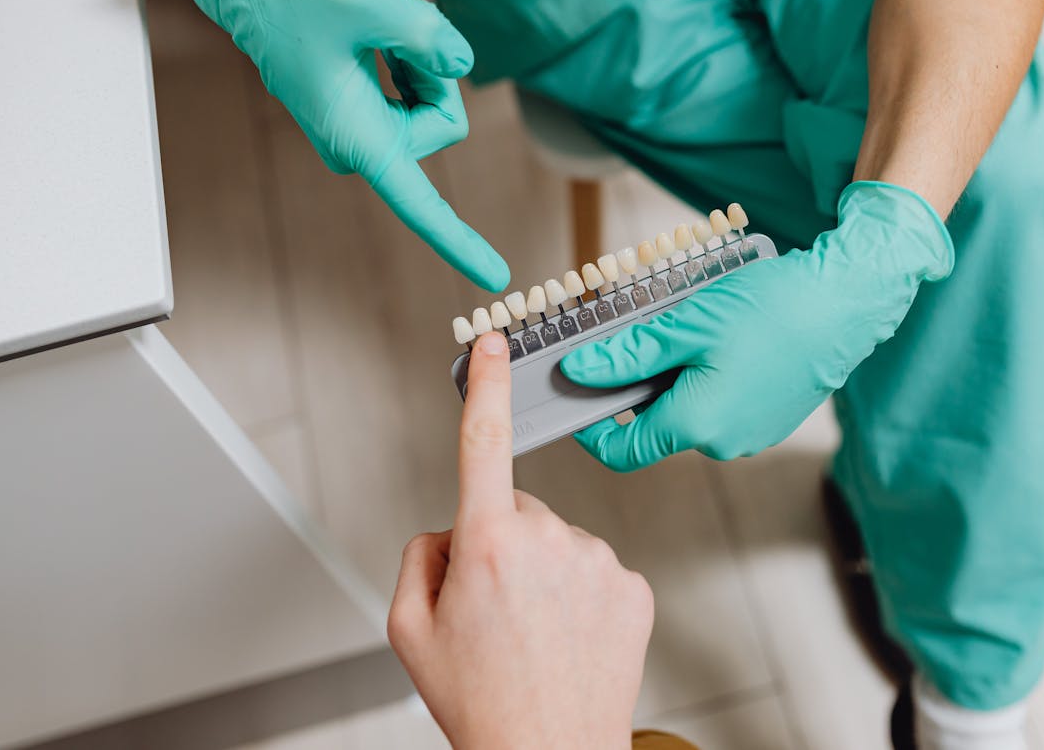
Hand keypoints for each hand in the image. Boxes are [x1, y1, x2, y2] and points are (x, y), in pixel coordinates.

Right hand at [140, 0, 507, 290]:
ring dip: (419, 62)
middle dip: (433, 75)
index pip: (420, 205)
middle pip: (445, 124)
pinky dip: (410, 61)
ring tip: (374, 34)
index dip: (461, 242)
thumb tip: (461, 64)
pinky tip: (376, 39)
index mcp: (359, 139)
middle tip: (391, 34)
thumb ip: (428, 34)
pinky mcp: (364, 119)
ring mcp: (362, 135)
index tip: (497, 277)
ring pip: (434, 107)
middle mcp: (360, 147)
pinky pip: (417, 96)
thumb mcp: (372, 0)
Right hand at [387, 332, 652, 749]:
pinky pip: (596, 569)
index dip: (487, 386)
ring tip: (535, 634)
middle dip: (502, 543)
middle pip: (518, 510)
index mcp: (488, 542)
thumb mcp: (408, 629)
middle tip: (496, 611)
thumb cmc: (478, 699)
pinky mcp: (635, 586)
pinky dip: (581, 593)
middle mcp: (550, 539)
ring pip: (559, 542)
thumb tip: (453, 529)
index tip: (495, 343)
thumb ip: (420, 556)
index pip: (484, 443)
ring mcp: (600, 561)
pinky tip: (570, 635)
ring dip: (544, 573)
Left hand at [560, 182, 954, 469]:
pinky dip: (706, 377)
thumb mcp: (685, 325)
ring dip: (674, 377)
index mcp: (698, 425)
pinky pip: (721, 404)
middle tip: (636, 335)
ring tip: (686, 326)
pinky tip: (720, 337)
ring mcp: (752, 433)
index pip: (622, 451)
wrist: (847, 301)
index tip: (577, 392)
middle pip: (655, 425)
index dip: (591, 428)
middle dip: (637, 386)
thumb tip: (579, 371)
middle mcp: (725, 442)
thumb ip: (627, 355)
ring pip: (689, 411)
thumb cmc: (773, 309)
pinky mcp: (771, 417)